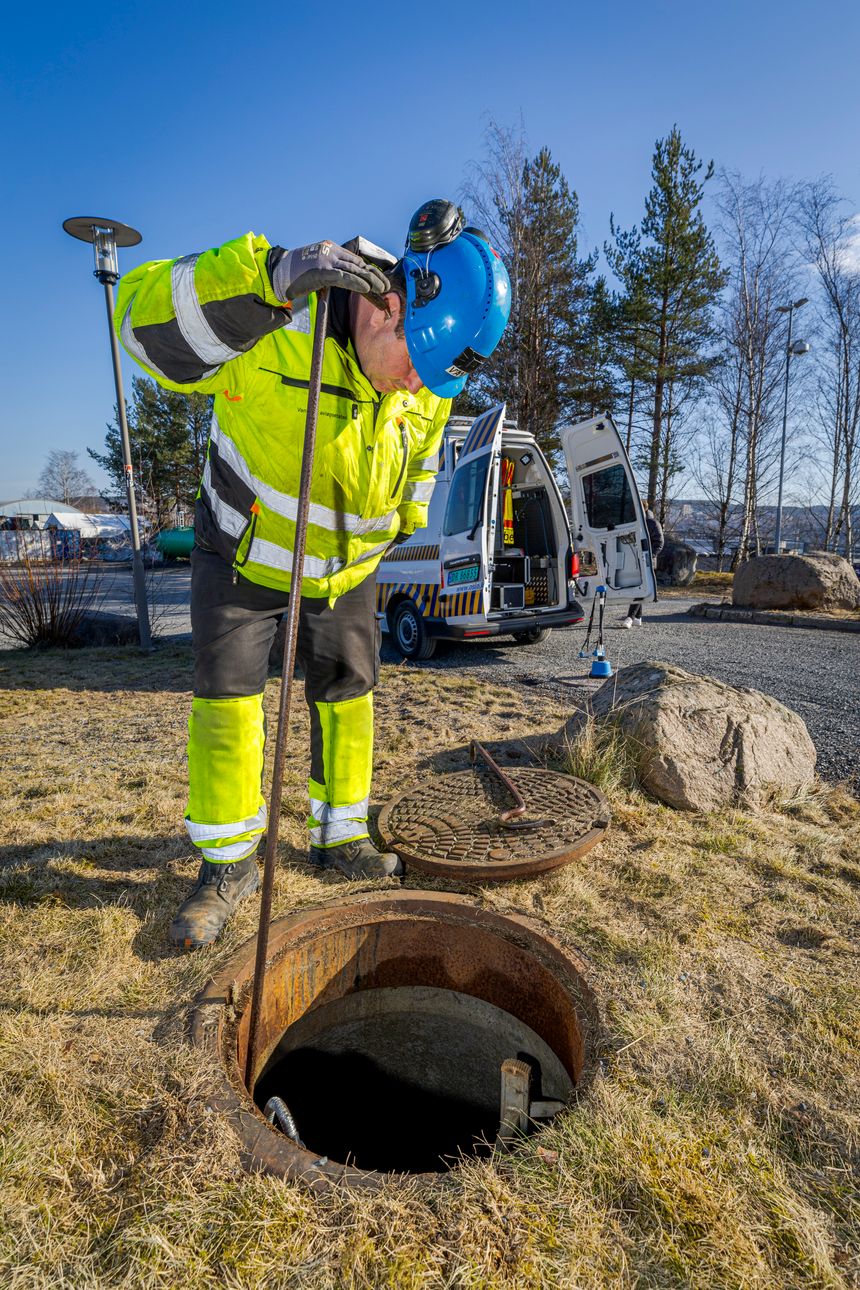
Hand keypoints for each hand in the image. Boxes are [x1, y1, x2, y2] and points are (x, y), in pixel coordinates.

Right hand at [273, 241, 389, 299]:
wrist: (277, 272)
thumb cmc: (296, 274)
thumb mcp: (317, 267)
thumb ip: (332, 270)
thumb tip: (347, 279)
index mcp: (330, 249)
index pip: (354, 259)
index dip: (368, 269)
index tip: (379, 278)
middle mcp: (330, 252)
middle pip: (357, 264)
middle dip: (373, 275)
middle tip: (386, 285)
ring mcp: (326, 261)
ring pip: (354, 270)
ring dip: (370, 280)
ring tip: (382, 288)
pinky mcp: (321, 272)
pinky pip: (343, 278)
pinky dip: (356, 283)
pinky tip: (367, 288)